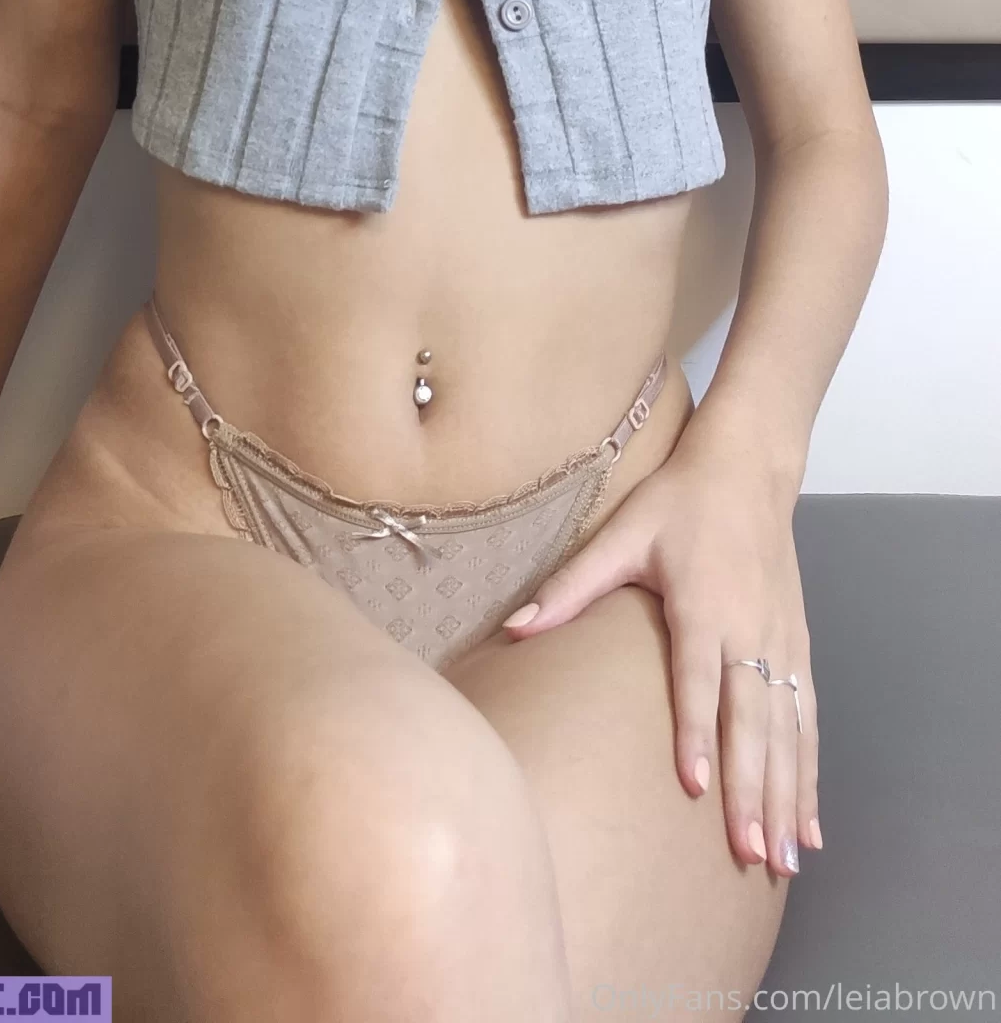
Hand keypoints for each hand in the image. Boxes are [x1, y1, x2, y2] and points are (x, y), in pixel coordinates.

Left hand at [500, 432, 819, 879]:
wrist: (750, 466)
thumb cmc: (680, 500)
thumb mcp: (621, 533)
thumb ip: (571, 585)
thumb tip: (513, 626)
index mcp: (705, 605)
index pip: (700, 680)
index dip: (697, 733)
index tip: (696, 786)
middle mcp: (750, 631)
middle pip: (752, 722)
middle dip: (753, 791)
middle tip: (749, 852)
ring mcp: (781, 643)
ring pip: (787, 733)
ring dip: (787, 797)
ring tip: (784, 858)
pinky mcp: (798, 648)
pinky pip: (808, 721)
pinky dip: (810, 774)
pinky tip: (810, 822)